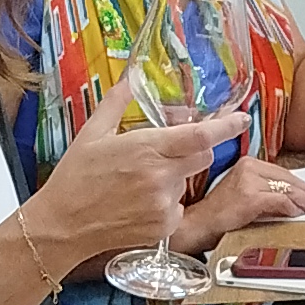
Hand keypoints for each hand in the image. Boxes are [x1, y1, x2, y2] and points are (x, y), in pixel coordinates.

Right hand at [29, 94, 247, 270]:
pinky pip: (179, 207)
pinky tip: (139, 203)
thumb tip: (132, 77)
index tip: (243, 117)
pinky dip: (167, 203)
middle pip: (202, 157)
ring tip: (139, 183)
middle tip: (163, 153)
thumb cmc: (75, 177)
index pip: (200, 136)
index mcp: (146, 148)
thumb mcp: (92, 132)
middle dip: (192, 150)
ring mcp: (164, 204)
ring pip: (188, 182)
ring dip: (174, 177)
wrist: (62, 226)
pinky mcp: (164, 227)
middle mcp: (160, 177)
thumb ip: (117, 102)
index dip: (226, 126)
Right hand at [187, 155, 304, 242]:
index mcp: (248, 164)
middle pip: (286, 178)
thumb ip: (266, 191)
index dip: (300, 183)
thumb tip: (292, 198)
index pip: (282, 172)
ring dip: (303, 200)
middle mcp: (248, 167)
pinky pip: (279, 200)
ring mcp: (248, 180)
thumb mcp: (245, 194)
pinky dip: (291, 207)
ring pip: (286, 188)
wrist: (198, 225)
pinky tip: (297, 213)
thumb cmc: (219, 213)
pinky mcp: (250, 196)